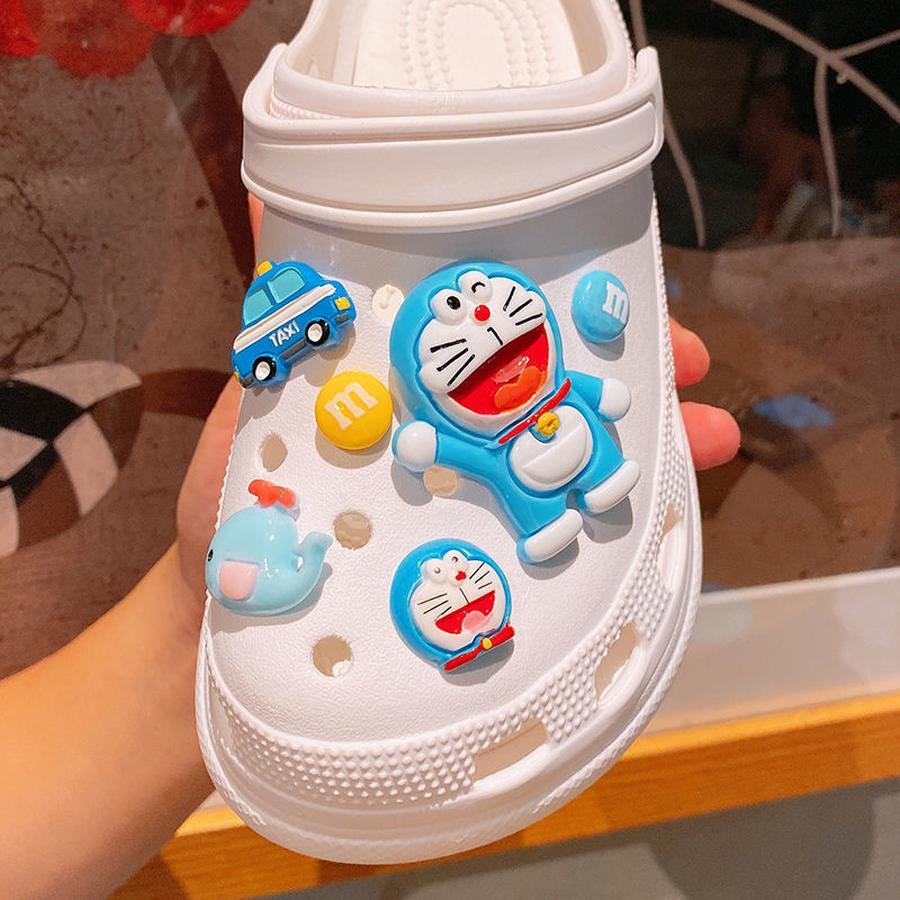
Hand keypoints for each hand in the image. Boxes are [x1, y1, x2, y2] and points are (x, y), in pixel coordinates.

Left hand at [176, 198, 736, 615]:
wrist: (228, 632)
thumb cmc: (234, 520)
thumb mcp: (249, 410)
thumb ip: (276, 326)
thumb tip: (272, 201)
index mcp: (408, 394)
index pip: (500, 336)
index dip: (560, 308)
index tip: (615, 292)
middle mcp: (451, 447)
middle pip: (555, 398)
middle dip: (627, 373)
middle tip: (690, 363)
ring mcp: (472, 512)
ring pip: (573, 467)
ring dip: (642, 449)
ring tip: (708, 440)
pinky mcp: (481, 574)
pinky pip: (558, 543)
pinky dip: (610, 529)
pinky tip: (660, 523)